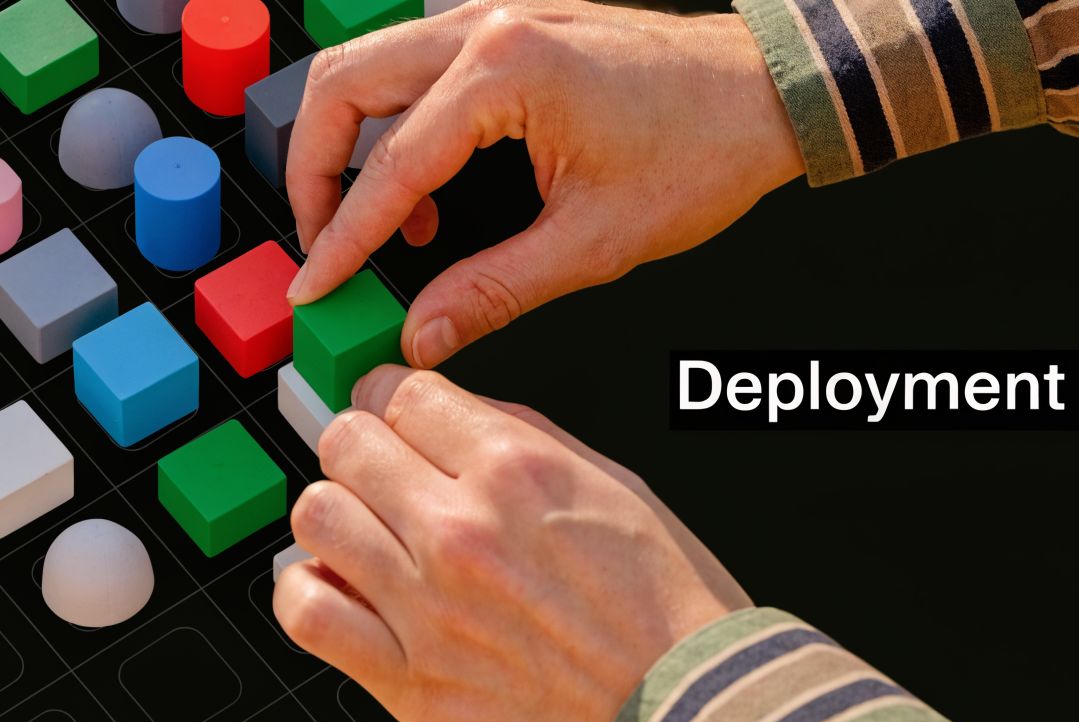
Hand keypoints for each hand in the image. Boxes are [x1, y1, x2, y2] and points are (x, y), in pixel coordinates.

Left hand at [272, 366, 752, 721]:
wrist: (683, 711)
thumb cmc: (667, 609)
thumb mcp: (618, 487)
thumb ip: (526, 439)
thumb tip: (459, 416)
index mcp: (517, 469)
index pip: (402, 393)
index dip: (394, 399)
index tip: (394, 414)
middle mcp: (461, 527)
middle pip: (346, 442)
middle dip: (360, 444)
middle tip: (379, 467)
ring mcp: (426, 604)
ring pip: (316, 515)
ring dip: (334, 511)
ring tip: (363, 528)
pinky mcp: (407, 677)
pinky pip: (306, 613)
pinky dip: (307, 589)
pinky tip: (340, 586)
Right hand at [286, 0, 803, 367]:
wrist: (764, 94)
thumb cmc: (702, 152)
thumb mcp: (595, 241)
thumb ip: (495, 289)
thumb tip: (423, 333)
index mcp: (503, 71)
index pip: (389, 166)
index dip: (343, 239)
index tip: (314, 287)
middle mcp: (485, 25)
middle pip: (343, 87)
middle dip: (314, 172)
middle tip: (325, 247)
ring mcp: (495, 14)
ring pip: (371, 68)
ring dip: (352, 145)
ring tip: (388, 229)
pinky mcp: (510, 25)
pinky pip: (418, 68)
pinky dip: (400, 126)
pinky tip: (436, 192)